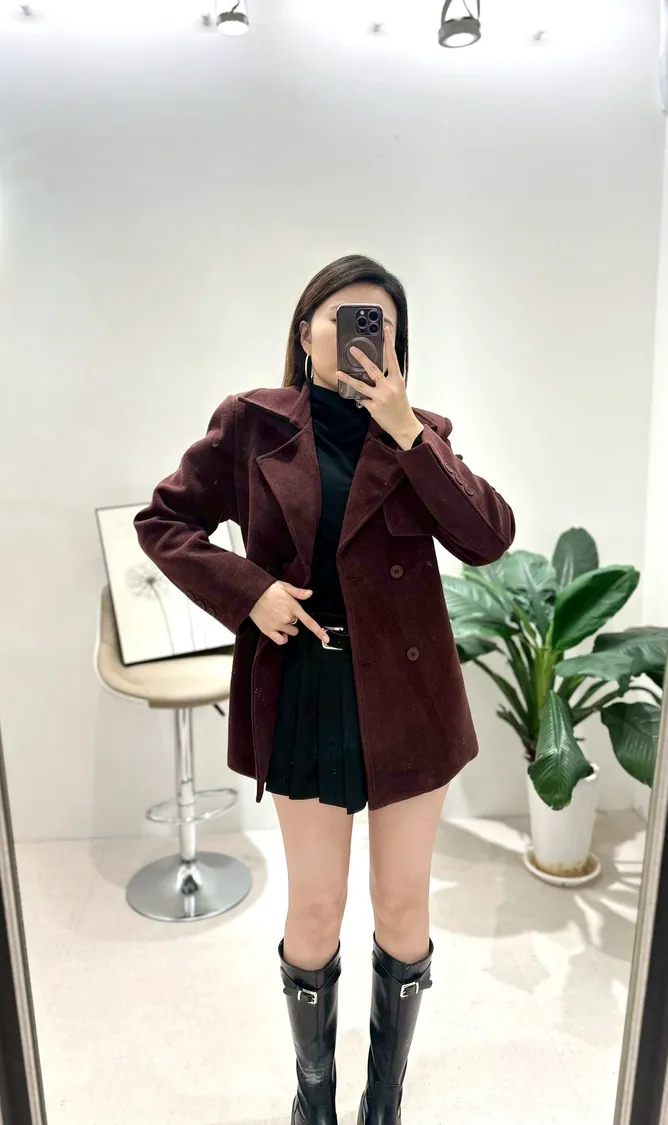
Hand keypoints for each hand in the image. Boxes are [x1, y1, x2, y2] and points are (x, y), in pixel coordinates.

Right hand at [249, 581, 329, 645]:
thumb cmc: (268, 589)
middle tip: (283, 611)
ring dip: (287, 628)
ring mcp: (278, 625)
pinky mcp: (268, 631)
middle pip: (297, 626)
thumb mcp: (285, 586)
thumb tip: (310, 593)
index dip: (319, 632)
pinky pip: (280, 640)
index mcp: (293, 607)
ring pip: (290, 633)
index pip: (309, 622)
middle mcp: (287, 618)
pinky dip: (282, 638)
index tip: (326, 639)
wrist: (251, 593)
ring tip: (278, 618)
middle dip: (292, 620)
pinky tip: (279, 632)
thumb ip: (298, 592)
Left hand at [335, 326, 423, 448]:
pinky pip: (361, 399)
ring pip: (361, 385)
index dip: (389, 344)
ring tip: (338, 372)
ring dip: (348, 378)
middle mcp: (388, 387)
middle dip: (362, 358)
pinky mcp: (372, 407)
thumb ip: (389, 379)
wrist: (404, 425)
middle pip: (373, 369)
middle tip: (352, 349)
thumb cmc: (401, 406)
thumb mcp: (399, 389)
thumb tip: (375, 371)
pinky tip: (352, 394)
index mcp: (397, 380)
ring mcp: (380, 397)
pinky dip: (358, 396)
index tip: (385, 331)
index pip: (392, 359)